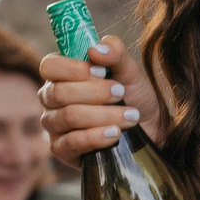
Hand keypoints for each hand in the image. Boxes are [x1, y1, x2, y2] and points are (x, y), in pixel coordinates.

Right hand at [40, 34, 163, 164]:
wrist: (150, 128)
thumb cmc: (132, 94)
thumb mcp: (129, 69)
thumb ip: (115, 52)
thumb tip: (96, 50)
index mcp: (61, 74)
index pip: (50, 66)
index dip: (74, 69)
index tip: (103, 72)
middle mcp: (51, 99)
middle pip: (59, 93)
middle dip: (96, 93)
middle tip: (121, 94)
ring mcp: (54, 125)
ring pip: (68, 117)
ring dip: (103, 115)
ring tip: (130, 116)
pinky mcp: (62, 150)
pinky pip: (71, 143)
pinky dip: (96, 137)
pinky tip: (115, 134)